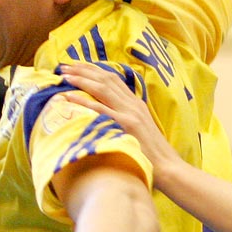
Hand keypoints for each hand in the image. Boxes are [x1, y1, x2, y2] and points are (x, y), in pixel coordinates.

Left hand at [59, 64, 182, 178]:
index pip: (113, 79)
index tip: (77, 65)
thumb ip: (125, 118)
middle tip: (64, 66)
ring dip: (81, 79)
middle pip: (106, 79)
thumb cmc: (151, 153)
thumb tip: (107, 116)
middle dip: (84, 70)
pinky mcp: (126, 125)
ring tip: (64, 75)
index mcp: (136, 103)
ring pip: (102, 88)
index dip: (94, 69)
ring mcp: (130, 113)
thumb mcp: (139, 129)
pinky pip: (101, 109)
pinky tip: (70, 96)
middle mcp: (133, 104)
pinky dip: (84, 101)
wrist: (167, 166)